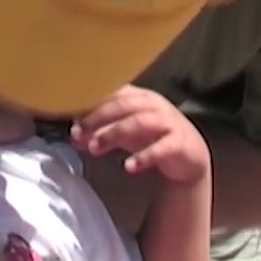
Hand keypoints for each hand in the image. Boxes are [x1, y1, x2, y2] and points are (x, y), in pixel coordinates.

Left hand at [70, 85, 210, 184]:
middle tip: (77, 134)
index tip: (71, 118)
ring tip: (94, 149)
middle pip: (123, 105)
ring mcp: (168, 122)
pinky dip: (144, 156)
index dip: (91, 104)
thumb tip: (74, 135)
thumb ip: (100, 131)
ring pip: (139, 122)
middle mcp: (153, 104)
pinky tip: (129, 167)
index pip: (113, 93)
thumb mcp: (124, 133)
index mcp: (138, 96)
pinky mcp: (179, 142)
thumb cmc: (152, 137)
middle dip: (98, 119)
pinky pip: (160, 148)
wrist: (189, 154)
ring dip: (114, 133)